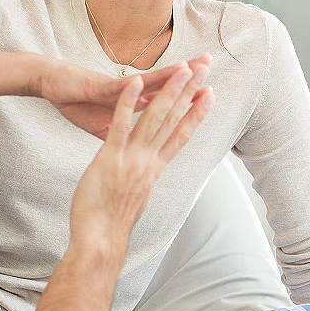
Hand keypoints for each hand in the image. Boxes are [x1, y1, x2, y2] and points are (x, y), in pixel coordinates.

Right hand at [38, 55, 212, 138]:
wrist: (50, 83)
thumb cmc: (75, 100)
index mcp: (133, 105)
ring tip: (190, 66)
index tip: (208, 95)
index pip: (166, 102)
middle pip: (164, 87)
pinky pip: (116, 89)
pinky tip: (143, 80)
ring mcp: (117, 90)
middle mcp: (130, 94)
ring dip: (168, 74)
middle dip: (188, 79)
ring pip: (147, 82)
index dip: (187, 99)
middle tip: (210, 67)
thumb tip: (135, 141)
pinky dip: (129, 87)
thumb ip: (121, 131)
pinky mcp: (98, 87)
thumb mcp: (102, 124)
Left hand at [69, 63, 212, 251]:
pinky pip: (120, 125)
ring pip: (154, 119)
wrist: (100, 241)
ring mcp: (131, 159)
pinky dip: (128, 103)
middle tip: (205, 70)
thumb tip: (145, 178)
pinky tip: (134, 82)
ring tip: (183, 69)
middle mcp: (148, 161)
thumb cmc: (111, 223)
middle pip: (173, 121)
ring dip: (170, 91)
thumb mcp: (134, 198)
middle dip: (190, 93)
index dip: (196, 113)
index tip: (210, 94)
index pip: (181, 135)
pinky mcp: (110, 158)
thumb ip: (142, 181)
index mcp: (154, 169)